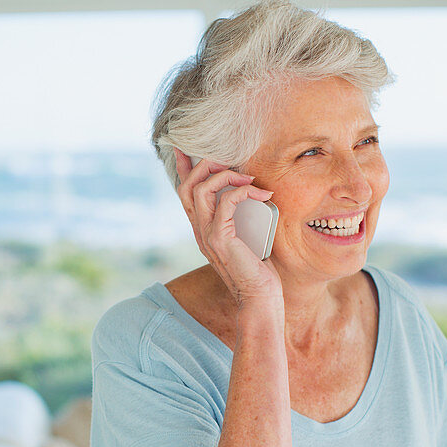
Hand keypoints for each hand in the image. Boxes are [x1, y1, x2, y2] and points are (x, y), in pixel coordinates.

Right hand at [175, 149, 282, 304]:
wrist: (259, 298)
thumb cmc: (259, 270)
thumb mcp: (248, 238)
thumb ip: (243, 219)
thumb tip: (257, 195)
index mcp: (202, 228)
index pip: (185, 192)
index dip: (183, 168)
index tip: (184, 148)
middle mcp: (199, 230)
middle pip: (187, 185)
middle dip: (206, 165)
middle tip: (232, 163)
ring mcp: (206, 234)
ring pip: (200, 189)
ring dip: (226, 175)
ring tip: (249, 179)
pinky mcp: (219, 239)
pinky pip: (226, 202)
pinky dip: (245, 191)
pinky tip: (262, 195)